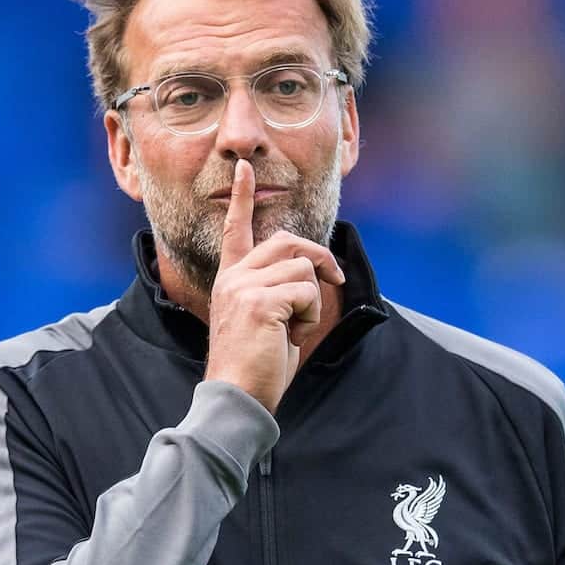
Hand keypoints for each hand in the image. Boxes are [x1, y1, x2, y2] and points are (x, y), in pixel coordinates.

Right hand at [204, 159, 345, 413]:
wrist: (237, 397)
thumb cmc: (257, 366)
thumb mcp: (268, 320)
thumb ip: (280, 291)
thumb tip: (313, 274)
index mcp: (232, 279)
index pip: (237, 229)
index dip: (244, 197)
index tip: (245, 168)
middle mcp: (234, 277)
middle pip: (289, 242)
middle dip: (319, 258)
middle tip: (333, 278)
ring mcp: (244, 287)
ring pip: (303, 269)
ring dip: (311, 302)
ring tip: (293, 329)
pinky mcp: (260, 301)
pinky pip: (307, 291)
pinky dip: (309, 316)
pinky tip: (290, 337)